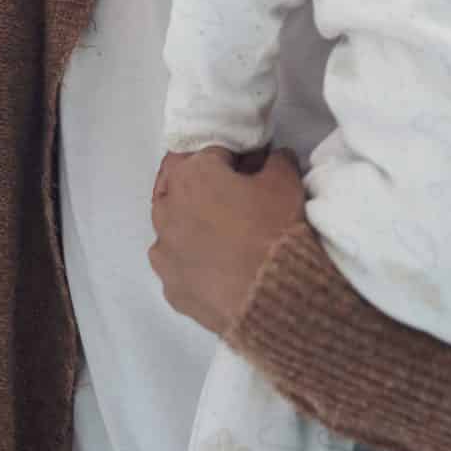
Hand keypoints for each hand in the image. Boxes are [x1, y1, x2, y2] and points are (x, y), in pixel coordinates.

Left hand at [149, 146, 306, 335]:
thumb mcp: (286, 182)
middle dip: (204, 186)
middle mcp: (167, 209)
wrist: (271, 296)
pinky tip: (214, 267)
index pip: (213, 153)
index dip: (236, 159)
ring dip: (190, 222)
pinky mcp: (170, 287)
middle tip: (233, 197)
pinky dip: (191, 260)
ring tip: (221, 234)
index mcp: (193, 174)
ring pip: (172, 226)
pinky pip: (177, 264)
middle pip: (182, 185)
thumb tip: (272, 158)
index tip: (252, 169)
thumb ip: (276, 160)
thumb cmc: (275, 230)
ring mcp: (164, 251)